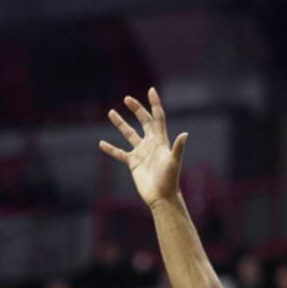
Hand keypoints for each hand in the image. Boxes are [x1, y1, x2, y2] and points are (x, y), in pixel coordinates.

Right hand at [99, 87, 188, 207]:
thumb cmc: (170, 180)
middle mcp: (151, 143)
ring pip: (129, 134)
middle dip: (136, 109)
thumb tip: (185, 134)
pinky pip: (120, 153)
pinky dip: (111, 149)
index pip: (157, 118)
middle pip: (143, 121)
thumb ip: (178, 148)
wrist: (161, 197)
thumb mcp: (174, 162)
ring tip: (111, 112)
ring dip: (120, 124)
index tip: (151, 90)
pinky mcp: (133, 163)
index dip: (154, 104)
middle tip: (127, 98)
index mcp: (160, 140)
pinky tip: (101, 143)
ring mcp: (141, 152)